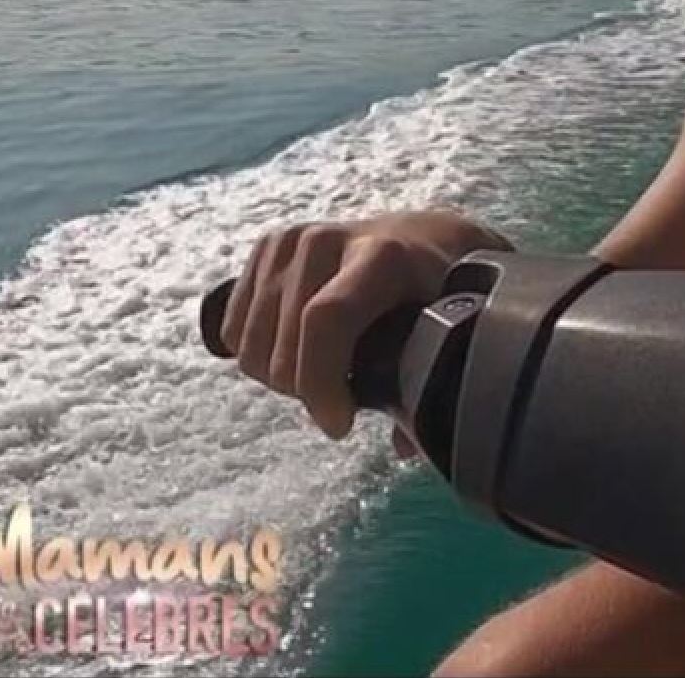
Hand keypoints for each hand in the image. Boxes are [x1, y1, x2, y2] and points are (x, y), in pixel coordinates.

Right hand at [218, 210, 507, 440]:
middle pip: (282, 344)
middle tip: (336, 403)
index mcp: (382, 255)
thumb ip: (431, 380)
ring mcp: (291, 240)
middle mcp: (328, 240)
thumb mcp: (449, 327)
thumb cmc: (438, 293)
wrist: (423, 239)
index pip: (326, 319)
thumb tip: (404, 444)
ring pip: (250, 342)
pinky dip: (257, 354)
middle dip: (304, 392)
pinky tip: (294, 353)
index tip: (339, 425)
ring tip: (320, 377)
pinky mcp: (266, 247)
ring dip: (279, 376)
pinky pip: (235, 327)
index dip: (320, 382)